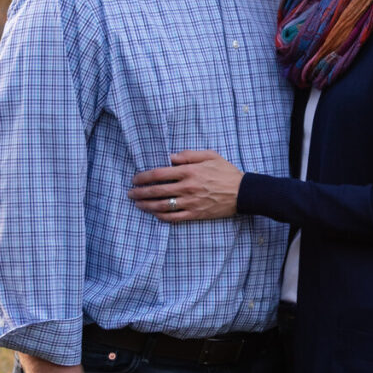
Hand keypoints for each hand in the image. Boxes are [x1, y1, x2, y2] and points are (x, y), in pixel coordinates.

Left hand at [128, 149, 242, 220]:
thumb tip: (170, 157)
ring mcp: (191, 202)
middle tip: (130, 193)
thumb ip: (188, 155)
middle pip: (157, 191)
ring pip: (162, 206)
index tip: (135, 179)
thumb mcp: (210, 155)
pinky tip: (154, 214)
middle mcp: (187, 187)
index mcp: (189, 171)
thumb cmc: (226, 172)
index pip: (159, 174)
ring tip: (137, 204)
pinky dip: (162, 216)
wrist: (243, 193)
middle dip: (140, 192)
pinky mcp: (196, 214)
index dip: (143, 177)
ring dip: (147, 205)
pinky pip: (174, 218)